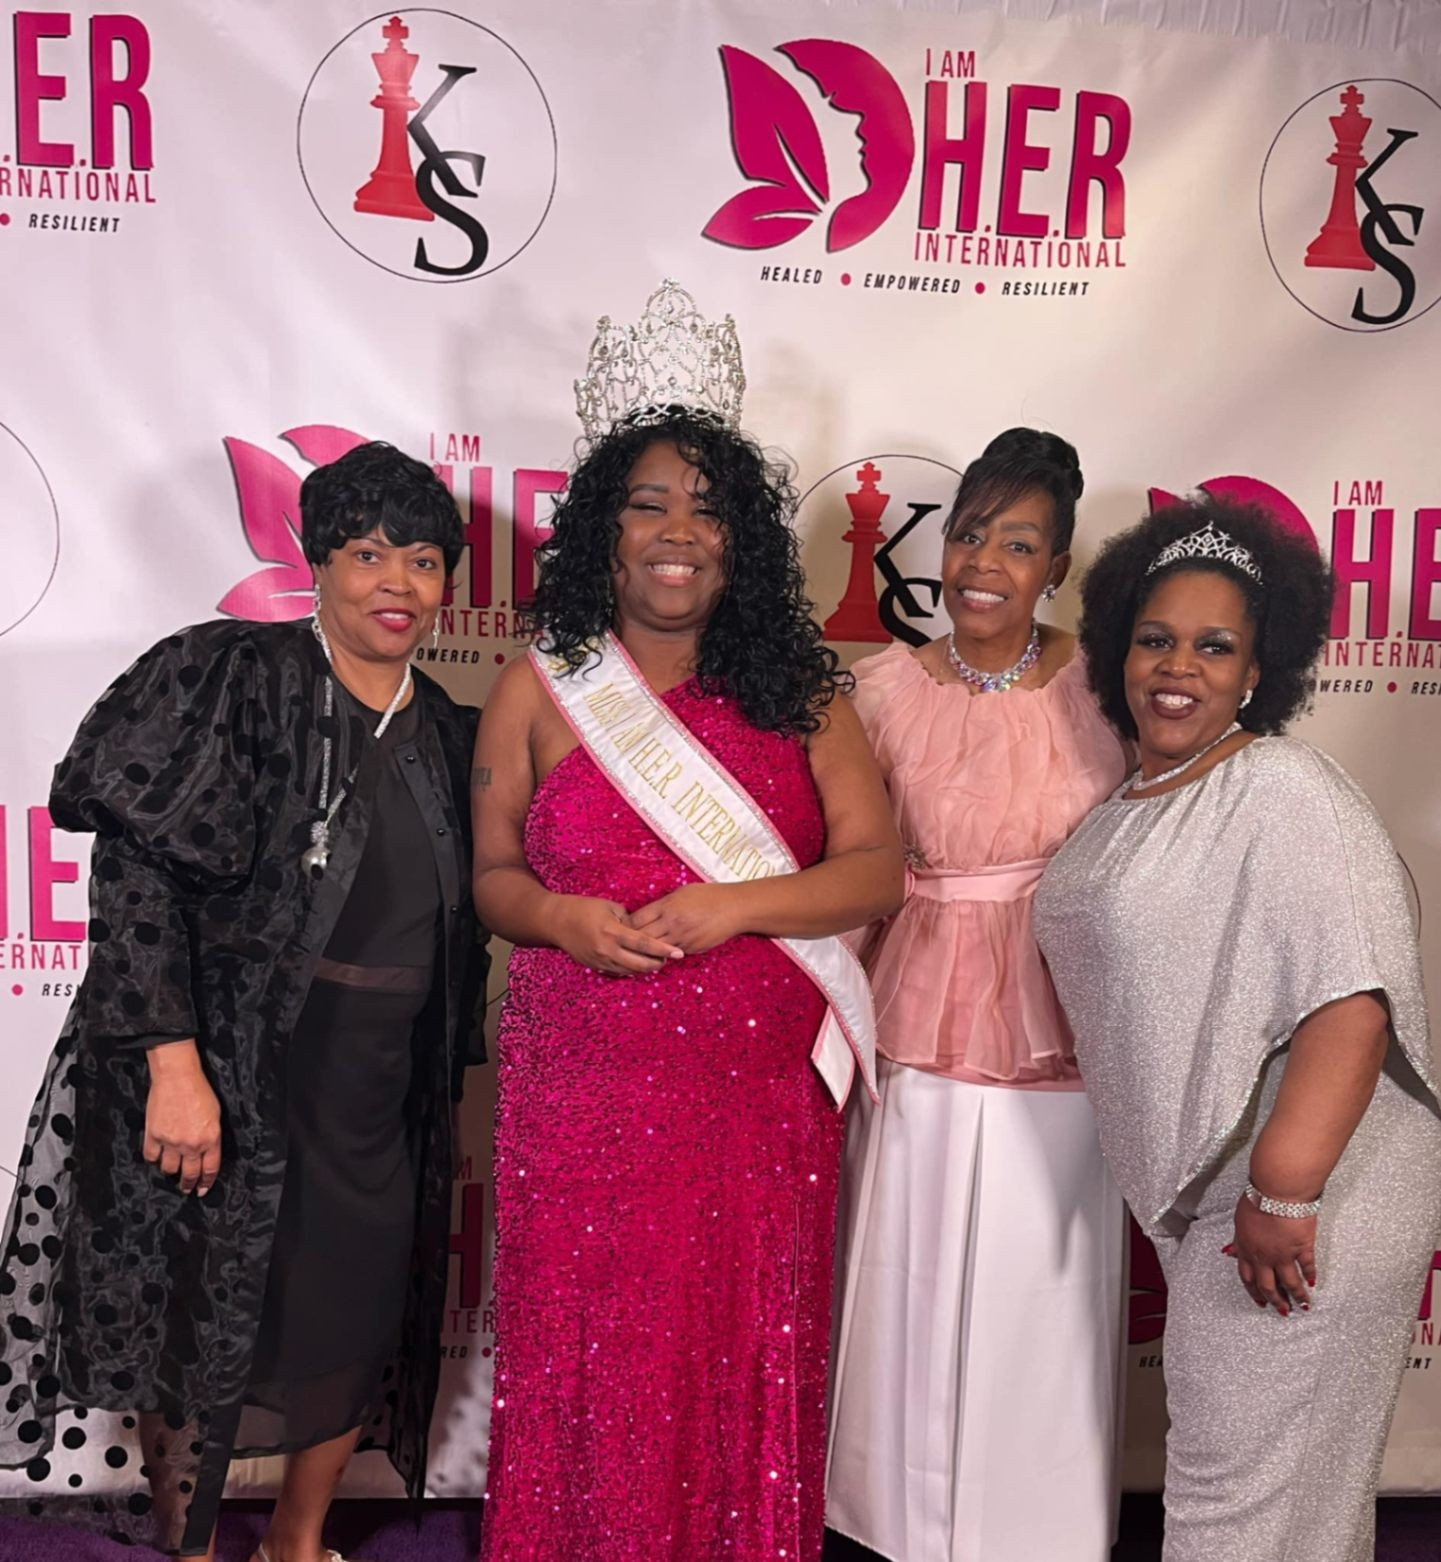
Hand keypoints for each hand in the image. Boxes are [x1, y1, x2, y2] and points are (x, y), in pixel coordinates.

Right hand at [143, 1041, 221, 1196]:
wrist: (178, 1078)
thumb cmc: (200, 1091)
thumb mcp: (215, 1115)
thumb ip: (212, 1136)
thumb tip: (207, 1151)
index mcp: (210, 1139)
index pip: (210, 1169)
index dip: (206, 1182)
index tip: (203, 1189)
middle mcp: (191, 1145)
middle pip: (189, 1174)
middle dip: (188, 1184)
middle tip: (187, 1190)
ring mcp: (171, 1142)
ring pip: (168, 1168)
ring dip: (170, 1171)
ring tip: (171, 1171)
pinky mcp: (153, 1135)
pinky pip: (151, 1157)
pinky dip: (154, 1159)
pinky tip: (157, 1157)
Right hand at [553, 896, 684, 975]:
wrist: (556, 921)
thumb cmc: (584, 908)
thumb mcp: (610, 907)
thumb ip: (630, 920)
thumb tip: (644, 931)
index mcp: (613, 931)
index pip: (644, 944)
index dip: (664, 950)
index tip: (679, 953)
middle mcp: (607, 949)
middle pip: (640, 964)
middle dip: (658, 964)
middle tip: (670, 958)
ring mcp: (600, 961)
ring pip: (630, 971)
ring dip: (646, 968)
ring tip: (657, 961)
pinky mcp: (595, 966)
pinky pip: (619, 972)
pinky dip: (631, 969)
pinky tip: (639, 964)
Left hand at [629, 883, 745, 955]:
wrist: (734, 908)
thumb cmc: (709, 896)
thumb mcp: (682, 893)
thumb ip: (663, 904)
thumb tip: (647, 914)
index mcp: (667, 906)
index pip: (636, 920)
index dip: (627, 925)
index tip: (624, 927)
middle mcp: (671, 922)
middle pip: (641, 937)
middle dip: (632, 941)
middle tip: (626, 944)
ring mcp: (681, 937)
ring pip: (655, 950)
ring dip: (647, 952)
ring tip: (639, 953)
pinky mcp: (691, 948)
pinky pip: (671, 954)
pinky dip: (664, 955)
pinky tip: (660, 954)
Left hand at [1224, 1193, 1316, 1315]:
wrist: (1278, 1191)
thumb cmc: (1257, 1198)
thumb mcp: (1239, 1219)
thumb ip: (1237, 1239)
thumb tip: (1229, 1252)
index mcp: (1246, 1248)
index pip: (1247, 1276)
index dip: (1253, 1291)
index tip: (1260, 1300)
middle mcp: (1264, 1255)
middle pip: (1268, 1285)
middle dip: (1275, 1300)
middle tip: (1282, 1310)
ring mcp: (1284, 1254)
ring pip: (1290, 1282)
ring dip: (1297, 1296)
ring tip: (1303, 1305)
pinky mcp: (1303, 1248)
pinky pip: (1307, 1267)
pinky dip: (1311, 1276)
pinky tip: (1313, 1282)